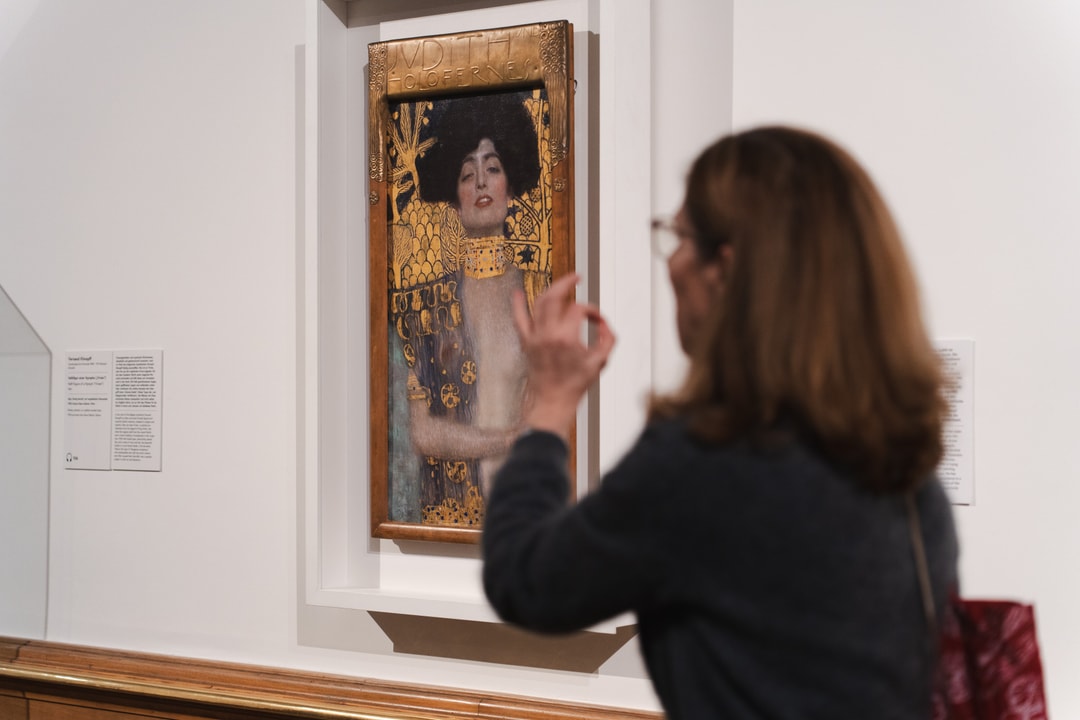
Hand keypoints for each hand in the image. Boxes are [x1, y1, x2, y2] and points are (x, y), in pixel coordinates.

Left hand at [511, 273, 615, 438]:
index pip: (580, 310)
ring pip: (539, 303)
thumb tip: (604, 324)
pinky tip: (517, 293)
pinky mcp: (526, 343)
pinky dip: (517, 305)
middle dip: (567, 283)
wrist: (552, 401)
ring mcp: (534, 337)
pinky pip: (519, 319)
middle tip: (576, 278)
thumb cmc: (574, 385)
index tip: (597, 319)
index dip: (592, 310)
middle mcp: (548, 334)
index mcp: (566, 338)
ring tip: (559, 284)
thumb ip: (608, 339)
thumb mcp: (600, 362)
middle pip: (555, 296)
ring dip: (550, 290)